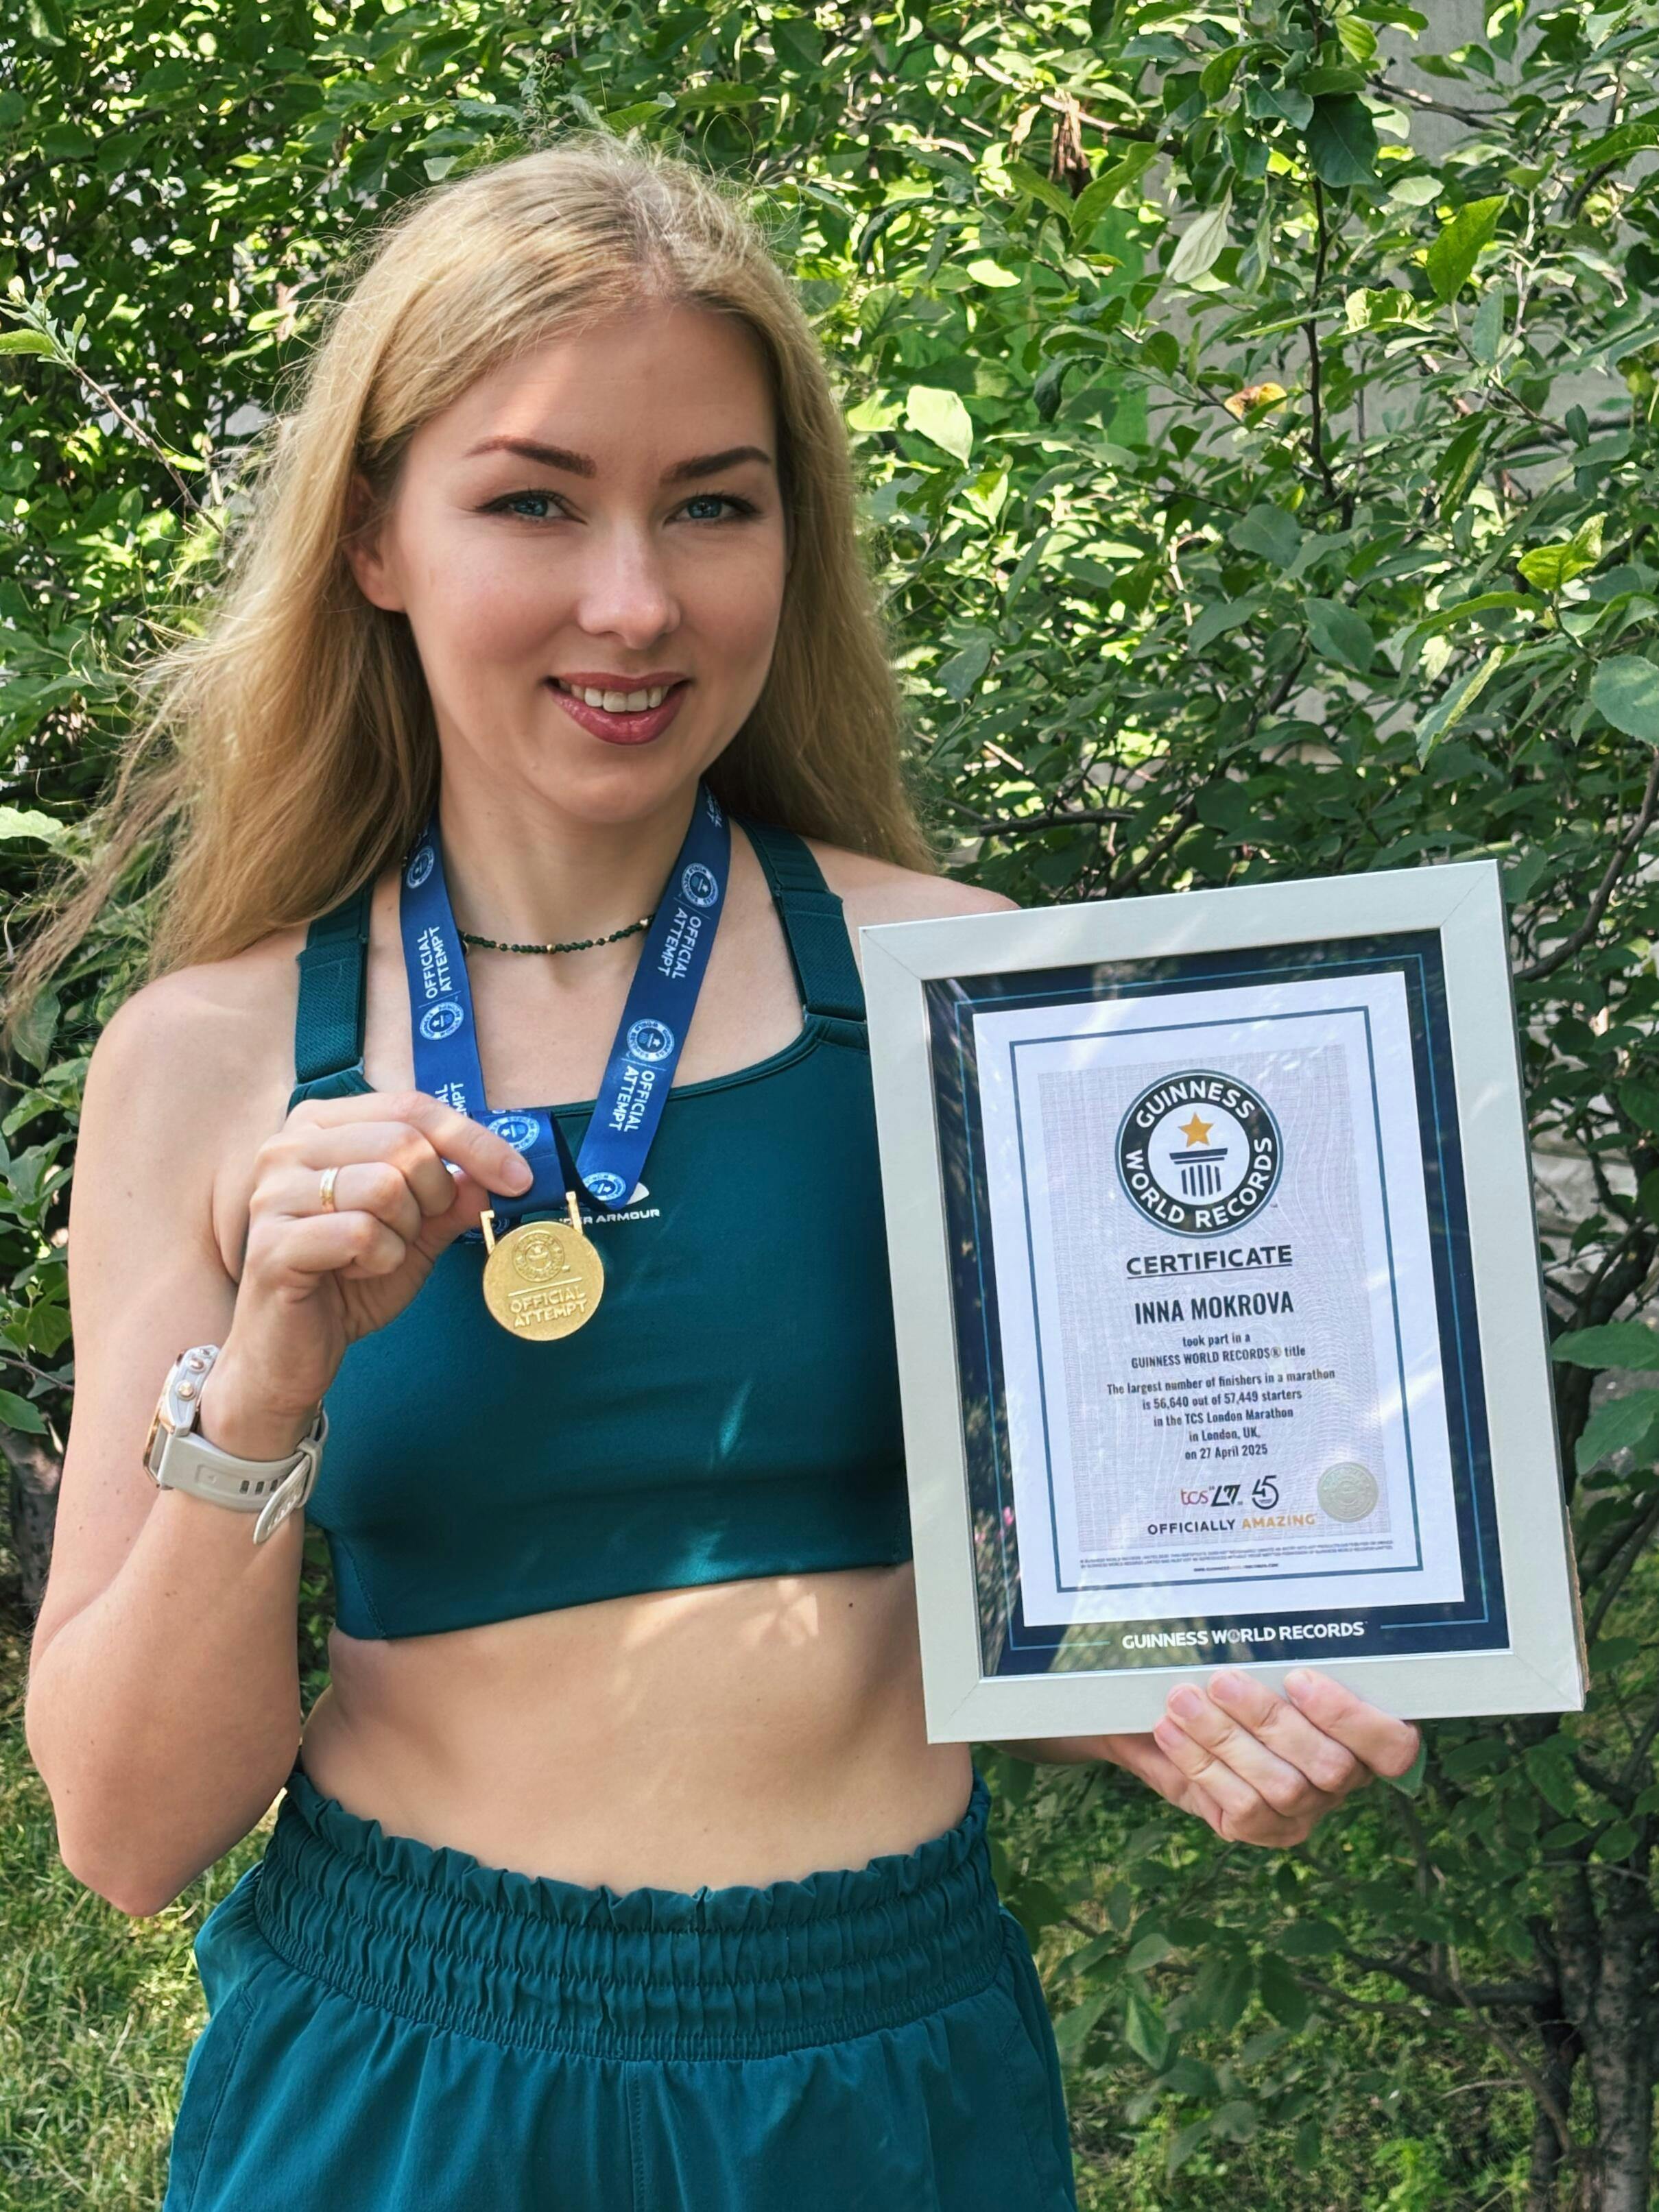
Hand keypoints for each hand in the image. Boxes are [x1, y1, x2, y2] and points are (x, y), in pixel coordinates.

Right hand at [223, 1088, 535, 1419]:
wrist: (291, 1352)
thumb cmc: (349, 1282)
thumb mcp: (415, 1231)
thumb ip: (452, 1196)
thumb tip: (499, 1171)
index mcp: (320, 1126)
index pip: (411, 1108)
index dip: (473, 1139)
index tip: (520, 1178)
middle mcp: (287, 1147)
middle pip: (402, 1143)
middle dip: (433, 1194)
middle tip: (416, 1231)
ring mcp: (273, 1194)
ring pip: (383, 1186)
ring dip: (402, 1233)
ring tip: (376, 1255)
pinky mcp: (272, 1244)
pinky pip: (361, 1234)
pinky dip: (380, 1261)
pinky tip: (356, 1274)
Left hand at [1005, 1667, 1422, 1847]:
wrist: (1174, 1724)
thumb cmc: (1231, 1681)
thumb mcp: (1254, 1659)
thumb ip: (1269, 1646)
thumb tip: (1263, 1599)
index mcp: (1361, 1733)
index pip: (1394, 1745)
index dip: (1352, 1717)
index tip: (1298, 1679)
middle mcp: (1341, 1779)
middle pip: (1331, 1766)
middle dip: (1271, 1720)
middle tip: (1221, 1681)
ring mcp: (1304, 1810)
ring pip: (1282, 1787)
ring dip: (1225, 1739)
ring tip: (1182, 1700)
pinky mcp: (1262, 1830)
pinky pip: (1242, 1808)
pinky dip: (1201, 1765)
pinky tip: (1171, 1731)